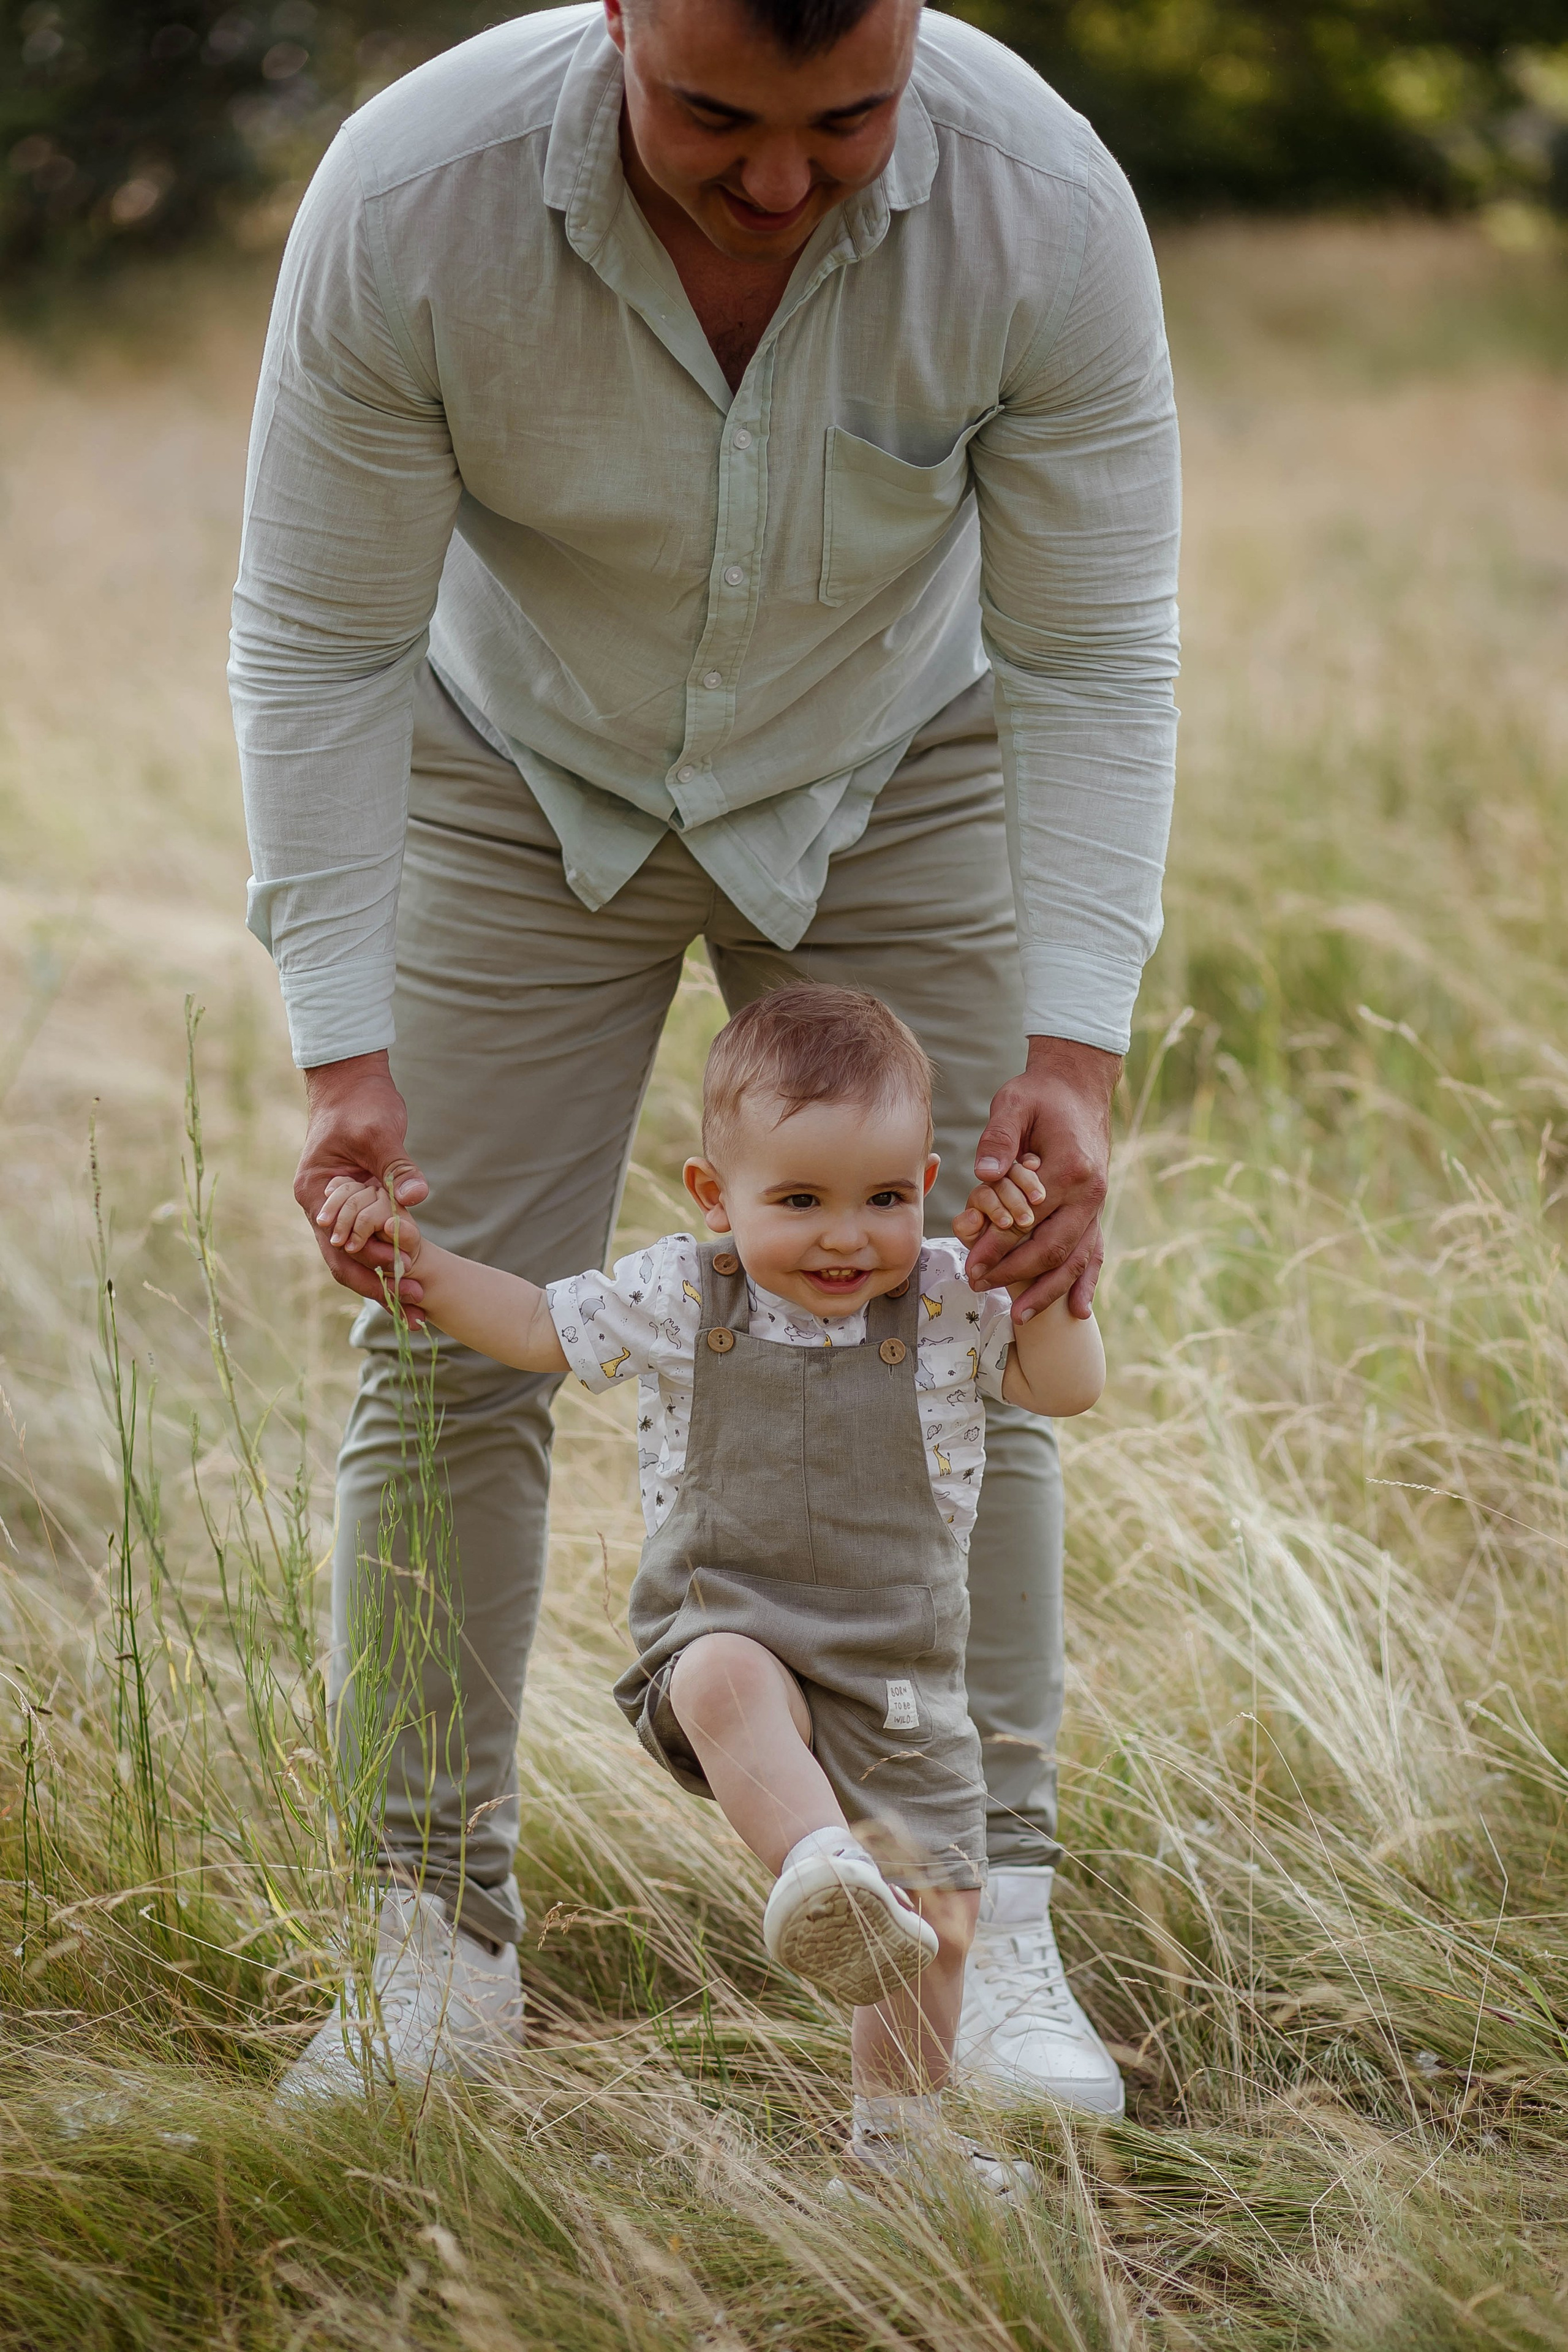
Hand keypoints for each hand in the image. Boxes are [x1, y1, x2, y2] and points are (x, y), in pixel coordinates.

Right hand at [294, 1050, 428, 1308]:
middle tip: (418, 1312)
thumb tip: (416, 1197)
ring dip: (386, 1284)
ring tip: (419, 1311)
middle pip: (345, 1264)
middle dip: (381, 1289)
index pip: (342, 1243)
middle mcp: (320, 1209)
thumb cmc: (360, 1103)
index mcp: (317, 1193)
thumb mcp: (380, 1132)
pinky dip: (388, 1263)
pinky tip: (412, 1283)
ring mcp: (336, 1211)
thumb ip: (396, 1167)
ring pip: (356, 1260)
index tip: (409, 1275)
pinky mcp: (356, 1207)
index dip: (375, 1263)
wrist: (350, 1082)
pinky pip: (368, 1244)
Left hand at [955, 1036, 1120, 1320]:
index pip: (1028, 1219)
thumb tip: (986, 1174)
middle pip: (1052, 1247)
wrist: (1080, 1087)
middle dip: (1015, 1273)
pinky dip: (1086, 1282)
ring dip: (1049, 1290)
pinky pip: (1094, 1252)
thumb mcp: (1014, 1103)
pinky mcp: (1095, 1209)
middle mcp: (1089, 1193)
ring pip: (1076, 1258)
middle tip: (979, 1287)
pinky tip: (1079, 1311)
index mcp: (1069, 1169)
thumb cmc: (1040, 1096)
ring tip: (1021, 1316)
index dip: (998, 1245)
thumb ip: (999, 1138)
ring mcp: (1096, 1204)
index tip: (970, 1264)